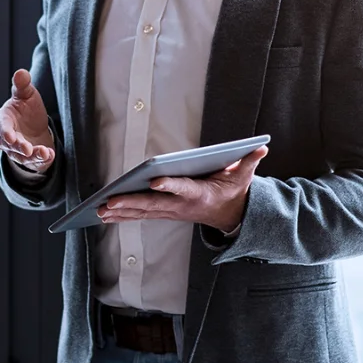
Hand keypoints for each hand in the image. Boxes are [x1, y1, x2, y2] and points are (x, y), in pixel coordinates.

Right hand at [0, 70, 56, 170]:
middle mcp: (5, 138)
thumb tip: (20, 73)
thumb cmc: (26, 108)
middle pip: (10, 145)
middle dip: (19, 147)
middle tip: (28, 149)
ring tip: (44, 152)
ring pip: (21, 156)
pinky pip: (33, 162)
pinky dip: (41, 160)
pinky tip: (50, 155)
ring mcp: (15, 150)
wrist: (35, 126)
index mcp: (2, 119)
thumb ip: (22, 85)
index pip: (1, 126)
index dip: (5, 132)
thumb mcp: (26, 94)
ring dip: (33, 155)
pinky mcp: (27, 159)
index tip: (10, 136)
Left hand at [97, 146, 267, 232]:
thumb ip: (249, 162)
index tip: (155, 181)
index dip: (170, 185)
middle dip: (130, 203)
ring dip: (121, 212)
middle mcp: (182, 205)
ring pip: (143, 212)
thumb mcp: (244, 177)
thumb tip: (262, 146)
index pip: (183, 188)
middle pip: (154, 204)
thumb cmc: (232, 191)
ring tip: (100, 211)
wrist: (231, 216)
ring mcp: (172, 211)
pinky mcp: (165, 213)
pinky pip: (141, 215)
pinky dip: (123, 215)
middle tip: (109, 203)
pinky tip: (105, 215)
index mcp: (199, 193)